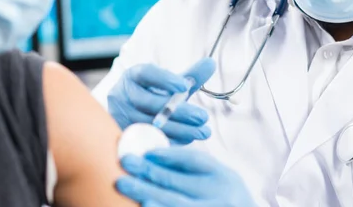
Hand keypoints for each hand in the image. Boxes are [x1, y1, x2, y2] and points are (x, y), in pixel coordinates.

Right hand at [108, 59, 215, 144]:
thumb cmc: (154, 97)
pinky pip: (148, 141)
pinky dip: (170, 141)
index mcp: (134, 76)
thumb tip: (211, 63)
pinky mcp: (123, 137)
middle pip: (150, 103)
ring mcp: (119, 117)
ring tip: (203, 131)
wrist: (128, 116)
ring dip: (179, 129)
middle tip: (203, 117)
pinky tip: (189, 140)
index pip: (147, 73)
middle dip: (179, 111)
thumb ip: (190, 76)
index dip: (165, 79)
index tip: (186, 86)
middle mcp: (122, 94)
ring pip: (150, 124)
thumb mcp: (169, 86)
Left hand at [117, 148, 256, 206]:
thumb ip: (193, 170)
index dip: (167, 155)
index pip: (194, 160)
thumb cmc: (227, 201)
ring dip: (145, 193)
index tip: (146, 151)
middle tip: (126, 163)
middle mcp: (219, 196)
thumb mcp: (219, 180)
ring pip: (173, 203)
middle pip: (177, 182)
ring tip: (124, 184)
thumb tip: (155, 156)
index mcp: (224, 177)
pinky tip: (143, 206)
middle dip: (147, 171)